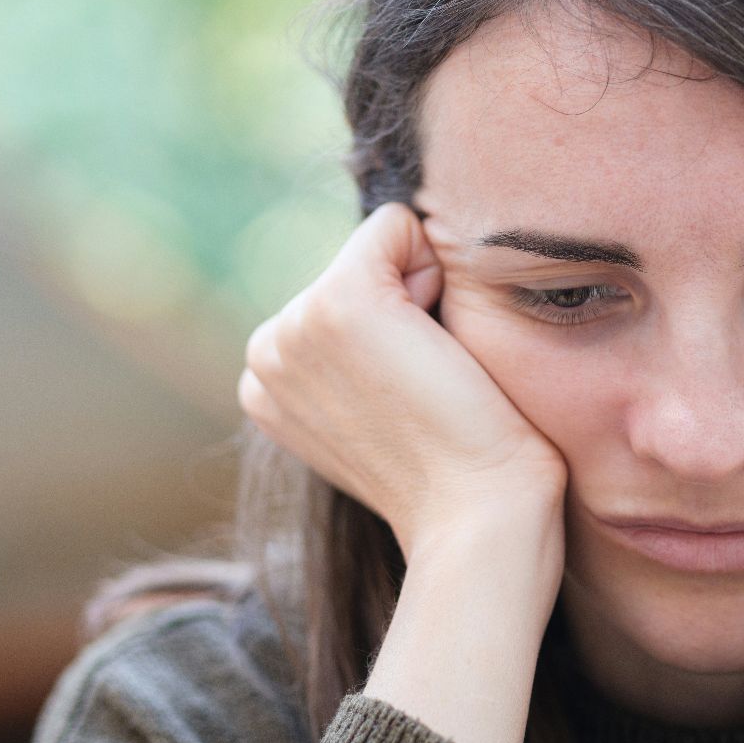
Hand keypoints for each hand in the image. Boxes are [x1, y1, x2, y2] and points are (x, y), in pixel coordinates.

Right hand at [238, 201, 569, 570]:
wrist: (478, 516)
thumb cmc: (458, 472)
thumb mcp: (382, 409)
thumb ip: (361, 361)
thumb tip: (395, 309)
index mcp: (266, 384)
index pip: (340, 297)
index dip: (398, 333)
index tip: (411, 401)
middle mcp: (265, 352)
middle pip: (361, 265)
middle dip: (408, 309)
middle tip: (426, 393)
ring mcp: (294, 327)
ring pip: (381, 249)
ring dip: (425, 299)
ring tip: (430, 380)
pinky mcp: (338, 303)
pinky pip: (396, 226)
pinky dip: (435, 269)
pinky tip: (438, 349)